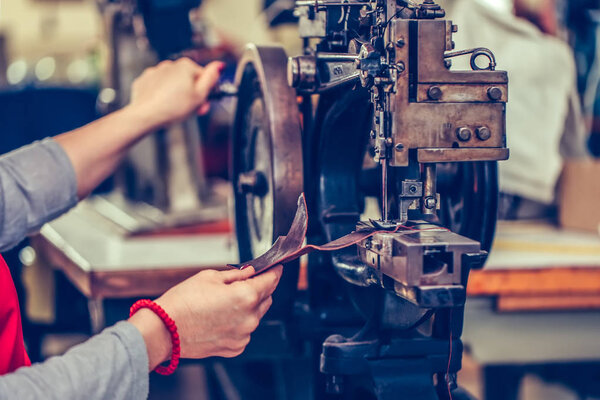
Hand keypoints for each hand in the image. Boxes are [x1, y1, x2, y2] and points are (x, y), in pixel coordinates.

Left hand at [128, 58, 223, 128]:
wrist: (145, 115)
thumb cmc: (172, 108)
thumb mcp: (200, 95)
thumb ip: (212, 78)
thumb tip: (219, 65)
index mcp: (186, 66)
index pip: (204, 77)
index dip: (206, 93)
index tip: (203, 104)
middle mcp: (170, 65)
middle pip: (187, 80)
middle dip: (191, 95)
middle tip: (191, 110)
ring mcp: (155, 72)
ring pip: (172, 84)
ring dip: (176, 94)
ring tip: (175, 109)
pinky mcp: (145, 81)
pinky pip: (158, 87)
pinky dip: (161, 95)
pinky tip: (163, 105)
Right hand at [129, 265, 282, 368]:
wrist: (164, 330)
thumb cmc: (183, 301)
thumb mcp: (210, 277)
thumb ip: (236, 275)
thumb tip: (250, 272)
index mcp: (246, 296)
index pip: (270, 281)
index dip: (274, 272)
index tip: (276, 267)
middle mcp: (249, 318)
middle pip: (266, 299)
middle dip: (259, 289)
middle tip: (245, 282)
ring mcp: (243, 335)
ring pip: (256, 316)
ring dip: (249, 307)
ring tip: (225, 302)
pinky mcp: (235, 348)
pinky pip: (245, 331)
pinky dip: (239, 323)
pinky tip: (221, 318)